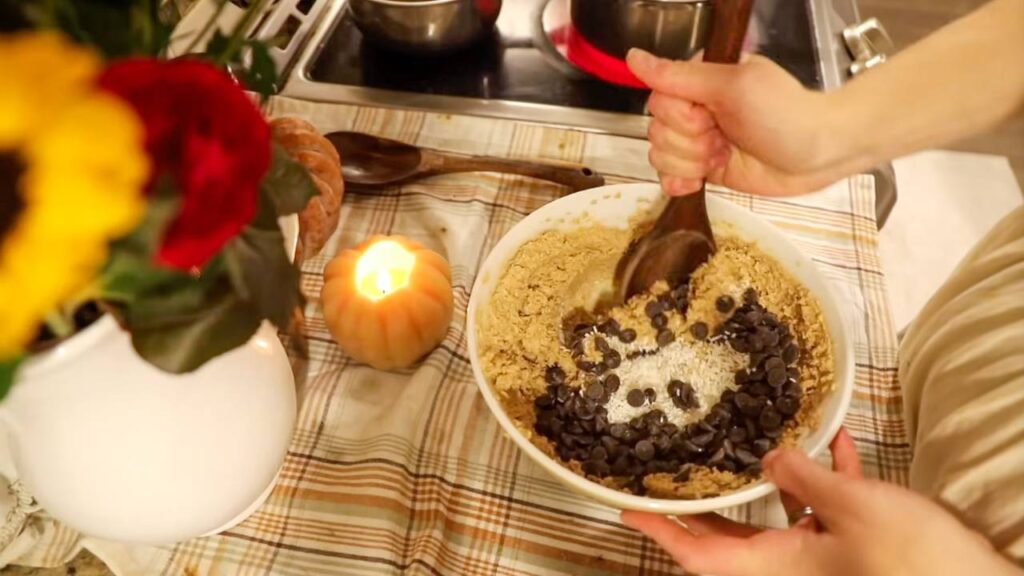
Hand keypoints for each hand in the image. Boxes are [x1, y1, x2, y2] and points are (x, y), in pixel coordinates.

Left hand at [621, 429, 1020, 575]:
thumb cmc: (913, 561)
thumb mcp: (851, 508)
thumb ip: (803, 477)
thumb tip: (767, 458)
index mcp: (778, 566)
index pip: (701, 556)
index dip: (662, 533)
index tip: (626, 508)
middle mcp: (794, 565)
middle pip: (732, 534)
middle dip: (705, 500)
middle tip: (674, 466)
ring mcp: (826, 555)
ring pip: (782, 514)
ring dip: (774, 476)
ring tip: (752, 437)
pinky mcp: (858, 545)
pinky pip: (830, 506)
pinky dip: (827, 475)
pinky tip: (835, 437)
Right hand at [626, 49, 847, 196]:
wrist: (818, 153)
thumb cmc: (785, 114)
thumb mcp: (732, 86)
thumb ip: (680, 75)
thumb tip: (634, 58)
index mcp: (699, 80)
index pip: (658, 98)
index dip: (680, 116)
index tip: (710, 118)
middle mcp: (695, 108)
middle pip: (656, 129)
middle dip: (689, 142)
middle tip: (724, 138)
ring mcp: (698, 140)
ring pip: (660, 155)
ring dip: (690, 162)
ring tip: (723, 156)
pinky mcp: (704, 168)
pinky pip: (668, 177)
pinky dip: (680, 182)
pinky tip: (699, 180)